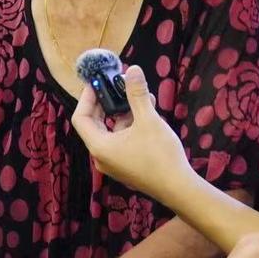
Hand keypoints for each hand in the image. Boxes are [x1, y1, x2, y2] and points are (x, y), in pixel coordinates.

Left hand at [70, 65, 189, 198]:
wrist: (178, 187)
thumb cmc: (159, 154)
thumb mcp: (148, 119)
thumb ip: (137, 94)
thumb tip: (132, 70)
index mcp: (99, 146)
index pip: (81, 118)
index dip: (87, 98)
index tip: (98, 82)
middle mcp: (102, 156)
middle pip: (95, 124)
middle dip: (107, 103)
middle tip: (117, 85)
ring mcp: (114, 163)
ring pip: (112, 131)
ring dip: (123, 113)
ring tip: (141, 98)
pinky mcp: (127, 166)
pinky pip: (121, 140)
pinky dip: (130, 126)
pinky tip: (148, 115)